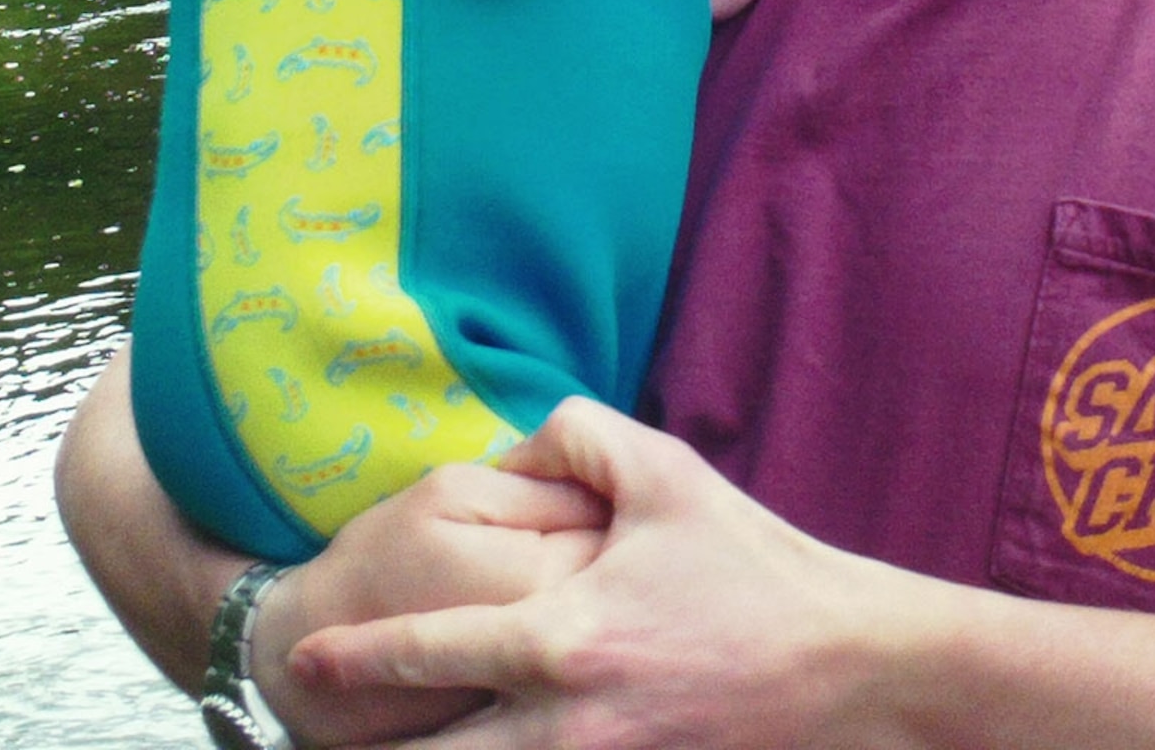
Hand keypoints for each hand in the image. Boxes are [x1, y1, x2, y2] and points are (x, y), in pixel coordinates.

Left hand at [288, 399, 913, 748]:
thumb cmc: (756, 568)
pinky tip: (481, 741)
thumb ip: (575, 435)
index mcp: (560, 639)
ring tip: (390, 746)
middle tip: (321, 727)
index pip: (427, 652)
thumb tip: (515, 443)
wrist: (848, 666)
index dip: (355, 658)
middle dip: (376, 749)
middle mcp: (564, 721)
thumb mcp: (667, 474)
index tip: (306, 660)